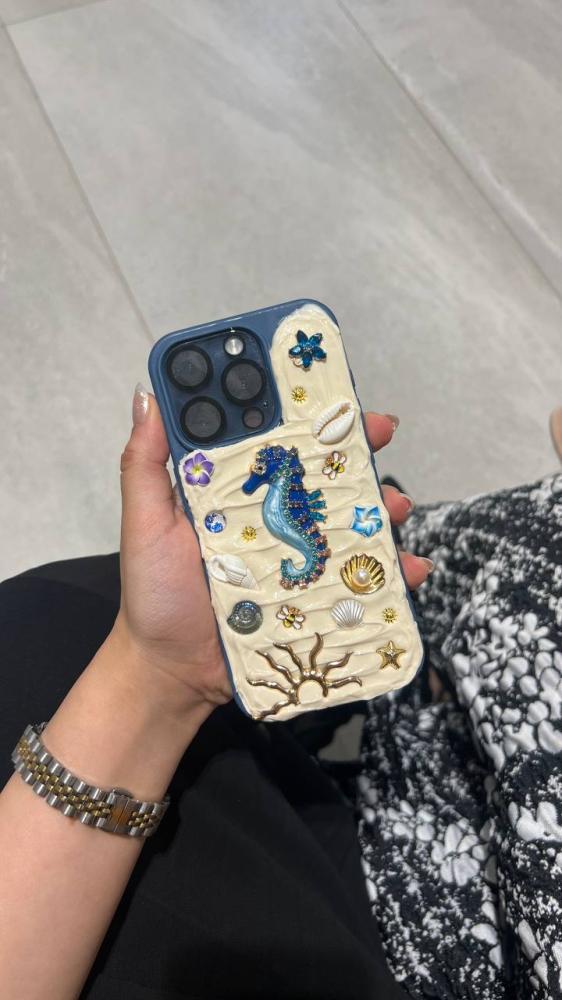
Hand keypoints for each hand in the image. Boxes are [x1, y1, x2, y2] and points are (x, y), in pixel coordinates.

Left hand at [112, 387, 431, 718]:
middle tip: (381, 431)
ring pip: (354, 520)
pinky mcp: (316, 596)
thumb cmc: (155, 594)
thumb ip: (144, 464)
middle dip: (360, 448)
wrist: (173, 671)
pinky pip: (362, 578)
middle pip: (325, 473)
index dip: (304, 412)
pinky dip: (394, 572)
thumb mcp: (146, 523)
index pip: (276, 441)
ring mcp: (299, 557)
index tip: (330, 390)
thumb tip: (148, 397)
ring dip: (383, 506)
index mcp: (237, 492)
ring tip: (394, 507)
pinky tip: (409, 568)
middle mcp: (273, 518)